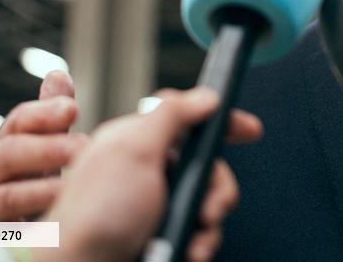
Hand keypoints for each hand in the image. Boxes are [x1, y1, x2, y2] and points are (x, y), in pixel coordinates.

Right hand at [0, 71, 86, 220]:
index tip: (72, 109)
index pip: (19, 121)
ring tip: (73, 188)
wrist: (15, 235)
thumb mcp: (47, 149)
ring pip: (7, 195)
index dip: (44, 113)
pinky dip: (27, 227)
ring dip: (42, 190)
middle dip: (47, 148)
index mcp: (6, 144)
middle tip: (84, 148)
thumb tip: (58, 74)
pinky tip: (54, 222)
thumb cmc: (34, 185)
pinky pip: (3, 232)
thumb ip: (51, 116)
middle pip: (11, 153)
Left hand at [37, 87, 262, 261]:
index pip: (189, 120)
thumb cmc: (94, 216)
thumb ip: (171, 115)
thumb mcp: (133, 150)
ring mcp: (153, 207)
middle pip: (207, 165)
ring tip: (194, 239)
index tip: (249, 130)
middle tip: (211, 208)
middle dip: (218, 187)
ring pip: (206, 201)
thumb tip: (205, 96)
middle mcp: (146, 172)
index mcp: (137, 142)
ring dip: (210, 222)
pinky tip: (187, 251)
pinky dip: (199, 243)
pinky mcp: (159, 235)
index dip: (222, 122)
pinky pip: (197, 232)